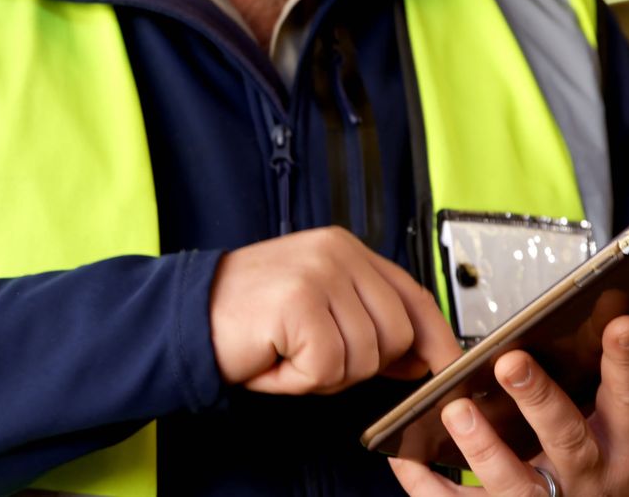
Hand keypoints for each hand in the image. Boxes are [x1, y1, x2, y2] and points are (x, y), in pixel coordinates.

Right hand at [210, 226, 462, 394]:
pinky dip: (298, 379)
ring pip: (364, 356)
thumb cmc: (247, 317)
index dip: (435, 337)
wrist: (184, 317)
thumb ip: (367, 320)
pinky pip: (328, 368)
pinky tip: (274, 359)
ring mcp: (319, 275)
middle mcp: (337, 253)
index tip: (445, 366)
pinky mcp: (300, 303)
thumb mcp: (317, 308)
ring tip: (287, 352)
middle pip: (396, 334)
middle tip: (311, 355)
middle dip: (358, 363)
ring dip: (323, 373)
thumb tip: (419, 355)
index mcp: (345, 248)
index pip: (413, 294)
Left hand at [390, 315, 628, 495]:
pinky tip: (403, 458)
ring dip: (482, 448)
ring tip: (455, 409)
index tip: (621, 322)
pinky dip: (428, 486)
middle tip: (509, 360)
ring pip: (513, 481)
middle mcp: (588, 478)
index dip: (628, 364)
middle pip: (566, 440)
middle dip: (539, 400)